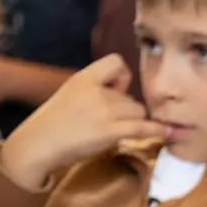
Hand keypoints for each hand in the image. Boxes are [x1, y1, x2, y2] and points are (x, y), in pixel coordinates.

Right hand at [1, 54, 165, 190]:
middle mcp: (96, 90)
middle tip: (110, 124)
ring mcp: (103, 110)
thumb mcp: (72, 95)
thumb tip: (125, 98)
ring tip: (113, 133)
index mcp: (85, 78)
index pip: (116, 62)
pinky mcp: (109, 131)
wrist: (38, 144)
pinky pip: (142, 127)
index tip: (118, 91)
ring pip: (137, 112)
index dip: (124, 77)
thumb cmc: (54, 124)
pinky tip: (168, 133)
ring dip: (133, 123)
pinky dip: (158, 131)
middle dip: (127, 111)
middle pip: (131, 97)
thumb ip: (95, 91)